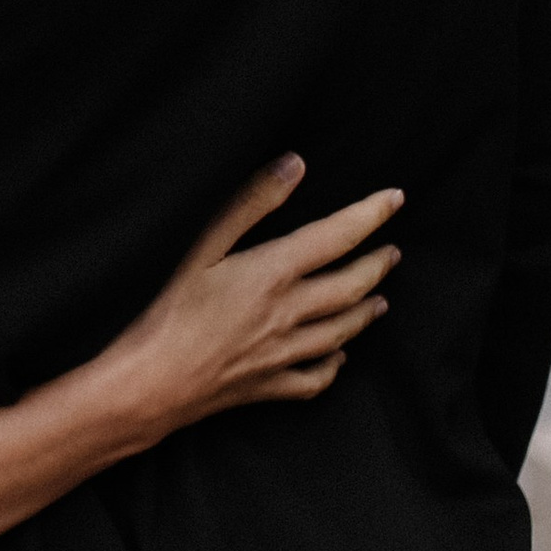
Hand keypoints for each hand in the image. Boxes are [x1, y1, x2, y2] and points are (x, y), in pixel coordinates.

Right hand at [92, 156, 401, 454]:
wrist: (155, 382)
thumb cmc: (172, 309)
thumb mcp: (203, 245)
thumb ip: (251, 203)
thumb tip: (294, 165)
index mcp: (274, 273)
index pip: (337, 237)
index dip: (370, 215)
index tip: (395, 198)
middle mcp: (289, 314)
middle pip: (350, 286)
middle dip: (377, 265)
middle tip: (393, 251)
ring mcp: (284, 353)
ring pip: (342, 332)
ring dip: (366, 312)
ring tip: (380, 299)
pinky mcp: (271, 386)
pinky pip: (316, 378)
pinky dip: (334, 366)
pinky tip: (338, 357)